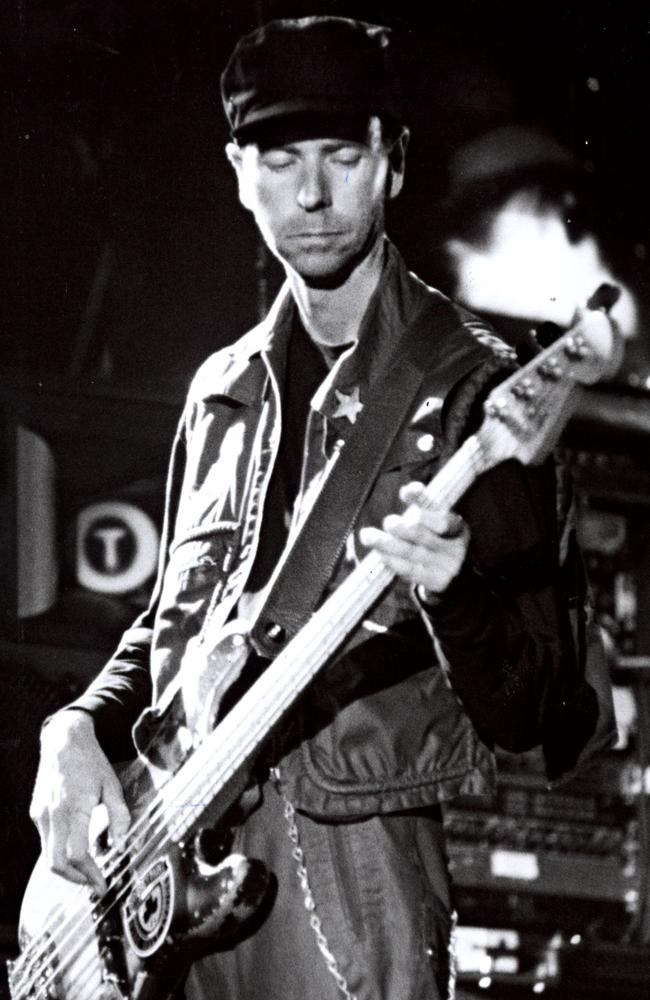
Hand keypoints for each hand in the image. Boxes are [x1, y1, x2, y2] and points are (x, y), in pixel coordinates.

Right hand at [29, 710, 129, 893]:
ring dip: (67, 869)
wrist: (64, 741)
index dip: (89, 875)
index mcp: (74, 809)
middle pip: (56, 864)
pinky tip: (75, 849)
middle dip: (75, 880)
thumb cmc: (92, 762)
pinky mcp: (36, 813)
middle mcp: (53, 815)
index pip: (76, 855)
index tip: (102, 886)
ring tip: (88, 871)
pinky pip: (46, 841)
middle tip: (94, 884)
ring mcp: (41, 815)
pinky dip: (59, 852)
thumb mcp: (113, 785)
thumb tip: (119, 845)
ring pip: (48, 856)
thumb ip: (119, 816)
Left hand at [358, 481, 468, 599]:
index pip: (441, 519)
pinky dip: (393, 561)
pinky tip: (380, 554)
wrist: (454, 574)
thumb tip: (408, 490)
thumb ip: (423, 503)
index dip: (423, 508)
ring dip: (386, 544)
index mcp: (457, 528)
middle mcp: (454, 548)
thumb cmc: (438, 539)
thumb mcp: (436, 520)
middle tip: (388, 522)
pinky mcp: (436, 582)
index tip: (406, 492)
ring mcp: (446, 567)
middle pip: (422, 536)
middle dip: (401, 528)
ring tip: (367, 536)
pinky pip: (410, 571)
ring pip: (411, 553)